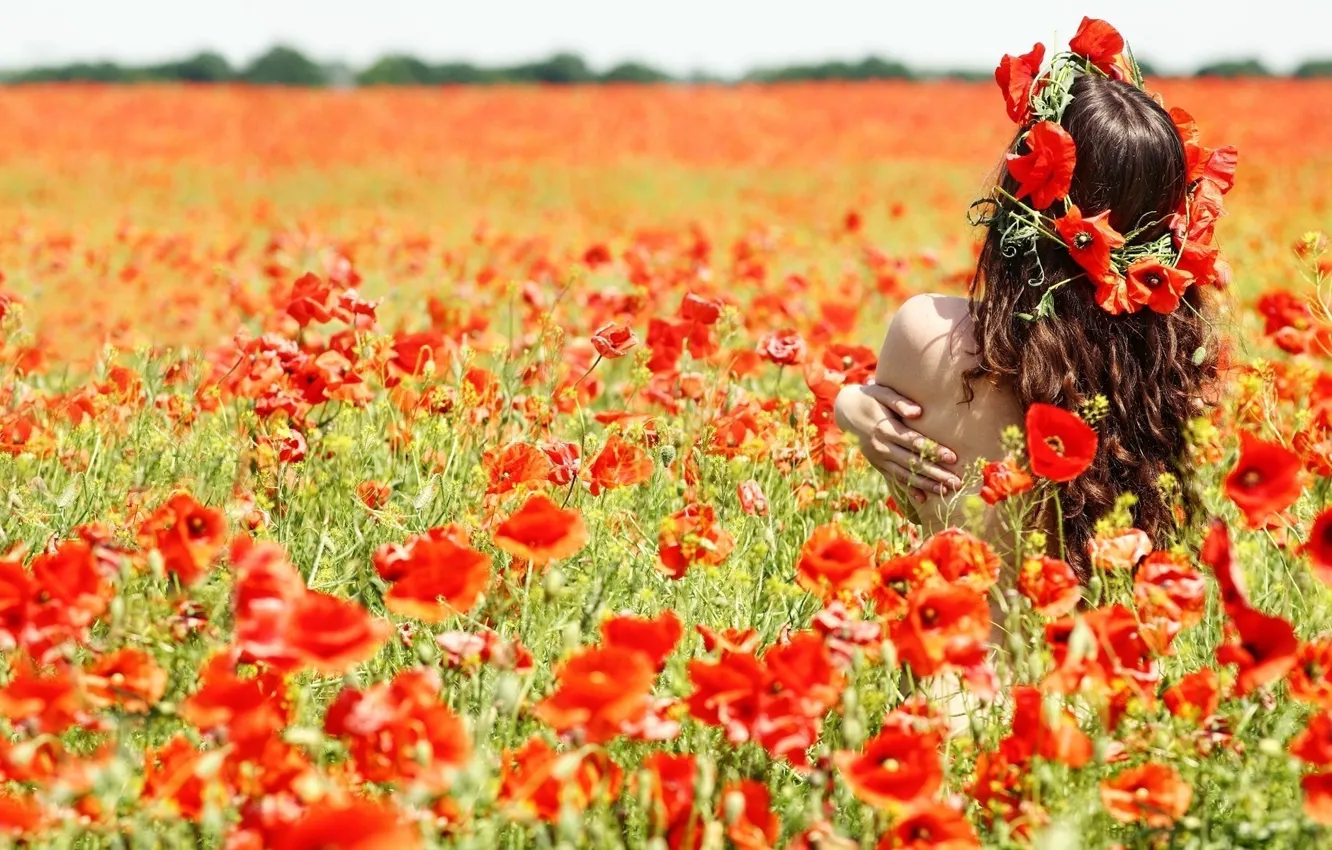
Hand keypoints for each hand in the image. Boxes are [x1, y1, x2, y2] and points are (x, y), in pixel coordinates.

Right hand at [834, 381, 960, 502]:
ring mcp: (879, 458)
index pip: (914, 442)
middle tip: (956, 482)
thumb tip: (918, 412)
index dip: (933, 450)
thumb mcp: (882, 393)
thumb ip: (899, 401)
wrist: (845, 411)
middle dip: (936, 473)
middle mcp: (882, 447)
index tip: (952, 457)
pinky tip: (922, 499)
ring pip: (905, 474)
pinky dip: (908, 489)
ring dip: (926, 484)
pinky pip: (894, 479)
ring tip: (947, 491)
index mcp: (885, 429)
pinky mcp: (877, 464)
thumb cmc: (870, 398)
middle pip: (913, 463)